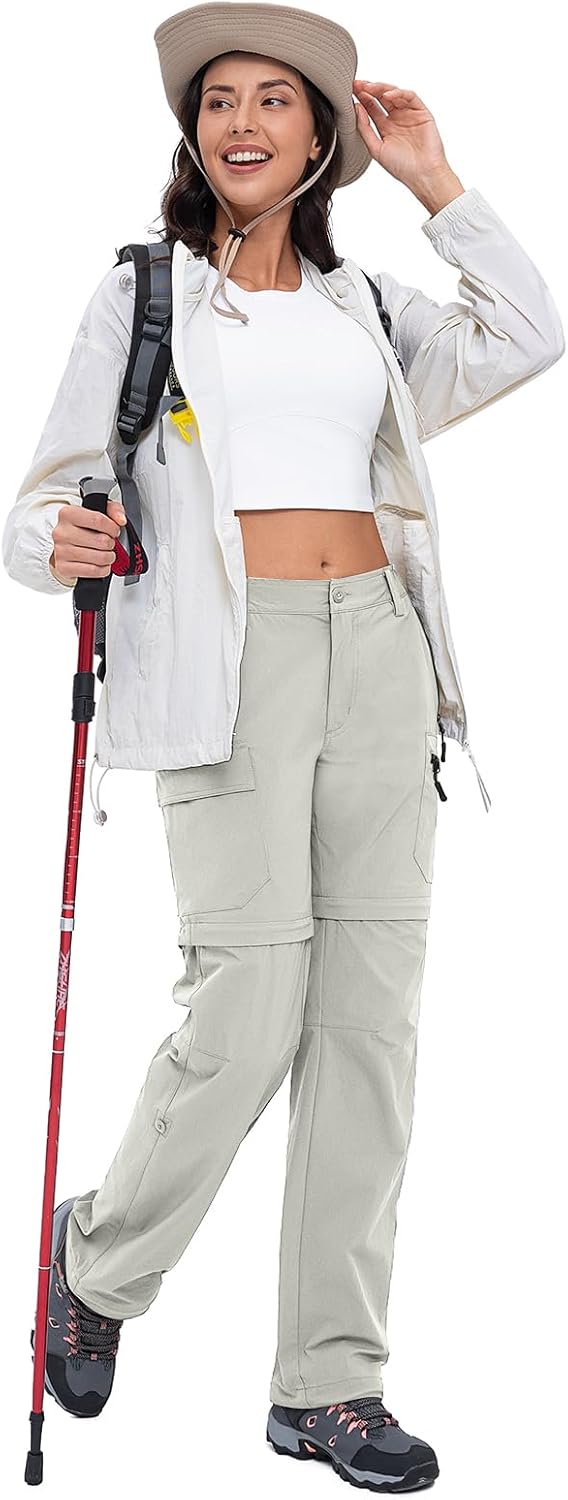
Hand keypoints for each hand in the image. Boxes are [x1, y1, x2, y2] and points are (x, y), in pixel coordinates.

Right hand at [50, 499, 125, 580]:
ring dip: (109, 557)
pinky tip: (101, 564)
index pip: (98, 520)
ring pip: (99, 558)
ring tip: (106, 553)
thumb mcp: (99, 511)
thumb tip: (120, 519)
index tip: (114, 531)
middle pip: (101, 541)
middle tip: (108, 543)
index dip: (112, 528)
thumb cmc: (83, 528)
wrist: (65, 546)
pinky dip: (103, 569)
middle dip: (111, 544)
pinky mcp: (64, 568)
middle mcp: (62, 532)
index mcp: (68, 514)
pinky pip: (93, 571)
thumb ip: (114, 510)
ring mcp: (61, 551)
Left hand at [353, 80, 460, 205]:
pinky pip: (410, 97)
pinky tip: (388, 95)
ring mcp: (409, 114)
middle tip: (357, 85)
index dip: (361, 98)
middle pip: (381, 98)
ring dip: (381, 88)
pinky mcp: (422, 112)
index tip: (349, 91)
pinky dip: (399, 93)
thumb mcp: (375, 149)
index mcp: (385, 128)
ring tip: (369, 88)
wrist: (422, 175)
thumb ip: (364, 129)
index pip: (371, 107)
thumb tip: (356, 108)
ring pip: (394, 94)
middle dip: (369, 90)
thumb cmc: (402, 167)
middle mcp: (397, 119)